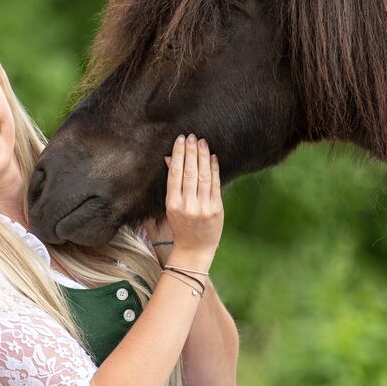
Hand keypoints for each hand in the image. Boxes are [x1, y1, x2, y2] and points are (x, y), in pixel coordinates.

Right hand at [165, 134, 222, 265]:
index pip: (175, 174)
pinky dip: (214, 169)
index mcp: (173, 204)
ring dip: (203, 157)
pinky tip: (213, 157)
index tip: (180, 140)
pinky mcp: (217, 209)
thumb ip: (172, 183)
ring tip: (202, 142)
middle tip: (191, 136)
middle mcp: (188, 205)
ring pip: (204, 176)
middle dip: (191, 152)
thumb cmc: (181, 226)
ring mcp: (203, 208)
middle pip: (189, 172)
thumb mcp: (171, 206)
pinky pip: (216, 185)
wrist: (195, 249)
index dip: (178, 155)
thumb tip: (169, 158)